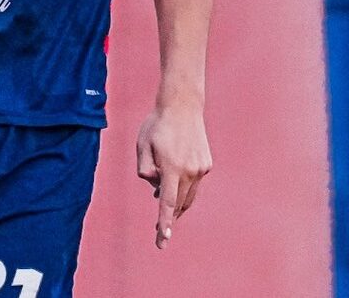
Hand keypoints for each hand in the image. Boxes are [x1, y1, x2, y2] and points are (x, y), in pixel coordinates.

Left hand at [136, 101, 211, 248]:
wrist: (182, 107)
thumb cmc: (157, 126)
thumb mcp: (142, 146)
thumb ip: (145, 170)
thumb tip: (156, 189)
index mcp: (172, 168)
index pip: (167, 203)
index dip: (164, 224)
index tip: (162, 241)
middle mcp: (190, 171)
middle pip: (178, 203)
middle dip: (169, 217)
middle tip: (158, 230)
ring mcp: (201, 169)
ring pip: (188, 196)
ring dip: (176, 203)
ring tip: (162, 202)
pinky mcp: (206, 165)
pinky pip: (193, 183)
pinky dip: (183, 187)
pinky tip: (173, 180)